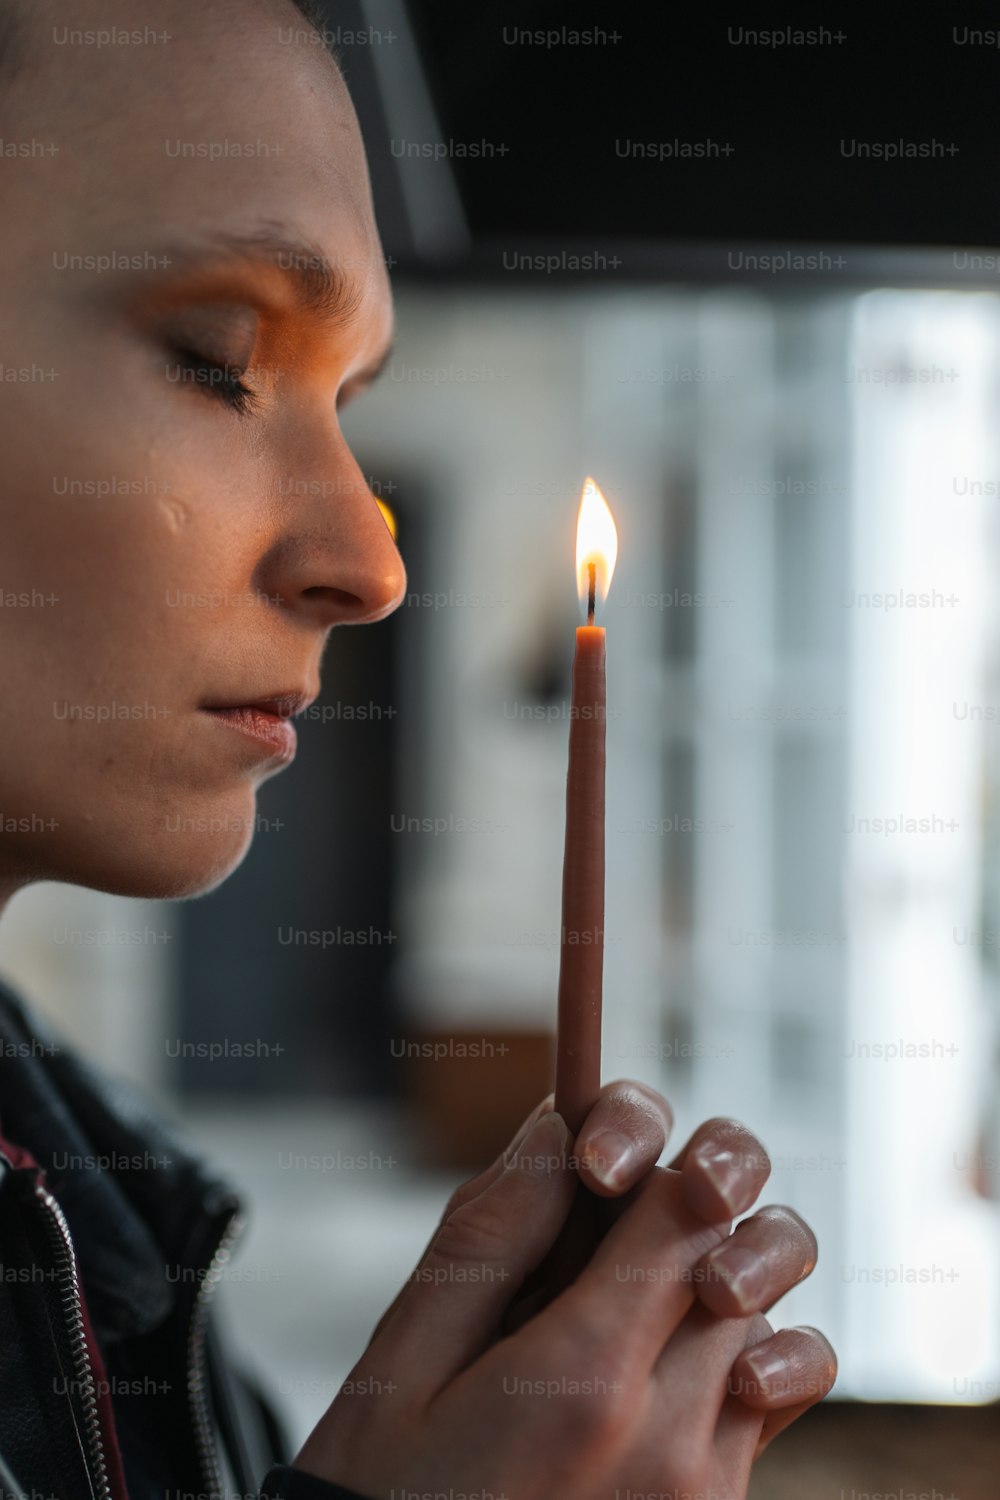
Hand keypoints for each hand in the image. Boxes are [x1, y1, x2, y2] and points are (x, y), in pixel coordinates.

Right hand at [291, 1093, 835, 1498]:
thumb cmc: (387, 1498)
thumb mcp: (404, 1363)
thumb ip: (489, 1236)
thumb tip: (556, 1125)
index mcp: (585, 1381)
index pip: (683, 1208)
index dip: (645, 1148)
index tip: (593, 1160)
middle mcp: (672, 1437)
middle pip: (742, 1250)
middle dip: (691, 1198)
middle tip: (617, 1197)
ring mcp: (705, 1489)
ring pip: (767, 1321)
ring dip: (715, 1276)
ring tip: (639, 1285)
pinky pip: (767, 1406)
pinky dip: (739, 1356)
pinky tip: (666, 1363)